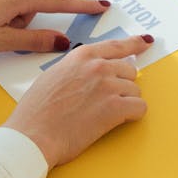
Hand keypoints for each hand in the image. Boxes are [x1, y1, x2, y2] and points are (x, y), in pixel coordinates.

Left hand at [0, 0, 109, 56]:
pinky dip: (3, 13)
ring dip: (14, 20)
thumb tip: (61, 41)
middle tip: (4, 38)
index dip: (81, 5)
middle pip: (36, 5)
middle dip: (29, 23)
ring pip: (21, 3)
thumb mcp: (0, 43)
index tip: (101, 5)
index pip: (58, 1)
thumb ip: (34, 41)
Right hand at [4, 34, 153, 166]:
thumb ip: (78, 68)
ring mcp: (108, 85)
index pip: (117, 45)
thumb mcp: (54, 75)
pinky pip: (140, 107)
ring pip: (135, 90)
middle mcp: (98, 66)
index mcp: (82, 56)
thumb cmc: (36, 112)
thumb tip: (94, 71)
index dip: (134, 44)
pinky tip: (116, 120)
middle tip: (105, 100)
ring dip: (124, 102)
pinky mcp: (115, 107)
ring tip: (102, 114)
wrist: (32, 135)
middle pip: (129, 70)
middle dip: (121, 84)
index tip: (145, 42)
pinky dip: (132, 115)